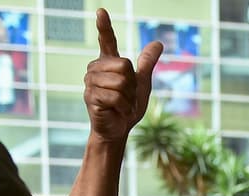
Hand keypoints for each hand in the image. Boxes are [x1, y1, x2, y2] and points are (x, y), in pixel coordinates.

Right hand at [84, 8, 161, 142]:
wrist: (118, 130)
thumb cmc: (127, 106)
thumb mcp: (141, 83)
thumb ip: (146, 63)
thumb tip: (158, 42)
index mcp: (108, 62)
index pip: (106, 40)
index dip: (104, 26)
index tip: (101, 11)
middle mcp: (96, 68)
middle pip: (124, 65)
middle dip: (132, 85)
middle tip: (127, 97)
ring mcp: (90, 82)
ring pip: (120, 81)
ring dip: (128, 98)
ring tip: (121, 105)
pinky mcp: (91, 96)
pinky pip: (115, 96)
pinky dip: (123, 107)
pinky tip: (117, 111)